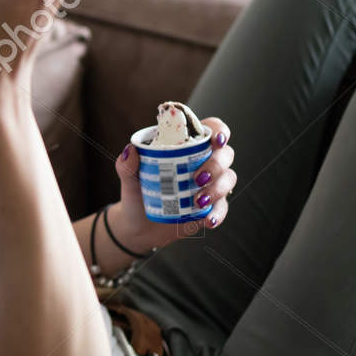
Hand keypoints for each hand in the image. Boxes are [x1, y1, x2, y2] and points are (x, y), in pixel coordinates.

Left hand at [110, 117, 235, 250]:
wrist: (138, 226)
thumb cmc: (138, 193)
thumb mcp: (129, 178)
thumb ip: (126, 164)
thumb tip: (131, 150)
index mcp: (188, 146)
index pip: (212, 130)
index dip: (220, 131)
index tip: (216, 141)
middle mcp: (204, 161)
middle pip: (225, 154)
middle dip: (216, 165)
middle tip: (198, 179)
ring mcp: (211, 184)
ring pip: (229, 179)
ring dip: (218, 189)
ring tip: (198, 202)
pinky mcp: (212, 206)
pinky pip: (223, 207)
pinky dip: (218, 213)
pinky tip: (208, 221)